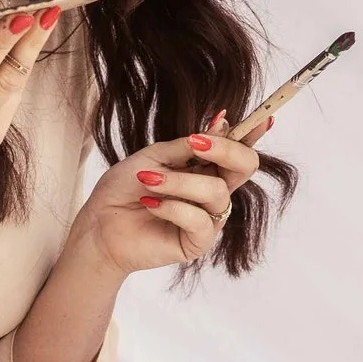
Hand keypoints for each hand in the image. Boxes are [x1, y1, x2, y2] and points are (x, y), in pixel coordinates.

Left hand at [67, 113, 261, 275]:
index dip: (252, 134)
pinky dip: (171, 207)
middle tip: (196, 143)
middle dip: (225, 150)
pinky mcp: (197, 242)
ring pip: (216, 191)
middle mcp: (212, 191)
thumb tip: (221, 122)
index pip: (237, 150)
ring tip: (147, 180)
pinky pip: (199, 219)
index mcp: (205, 168)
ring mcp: (208, 218)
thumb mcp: (154, 156)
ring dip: (178, 181)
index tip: (263, 119)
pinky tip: (149, 204)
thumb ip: (188, 145)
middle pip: (245, 167)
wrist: (99, 225)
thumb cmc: (124, 188)